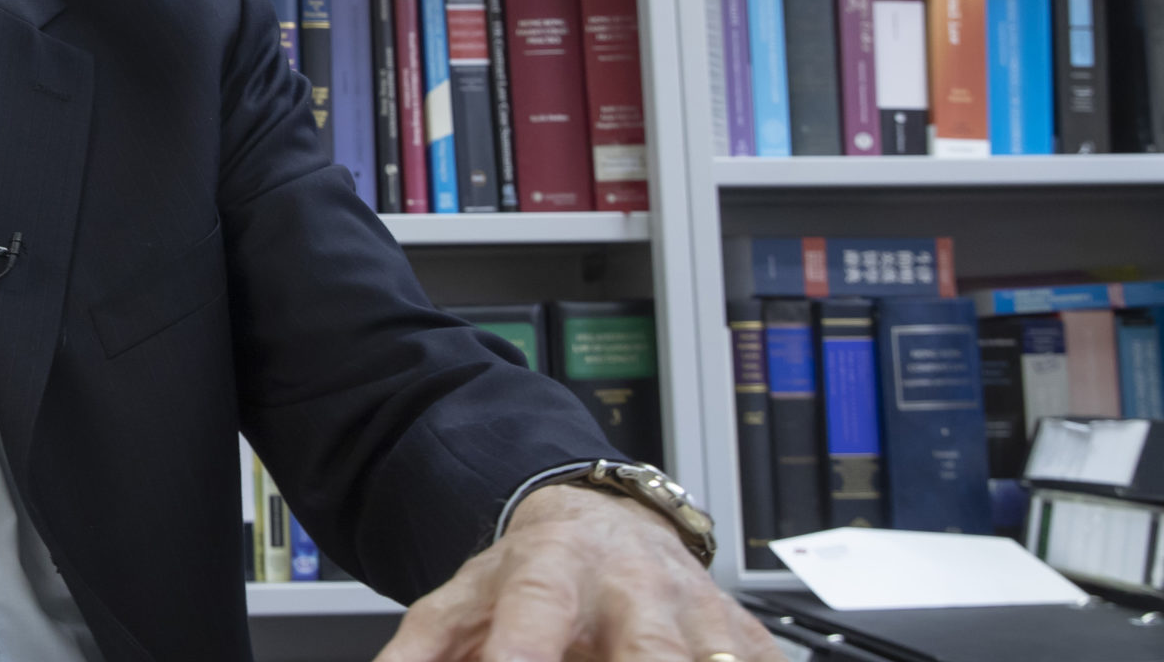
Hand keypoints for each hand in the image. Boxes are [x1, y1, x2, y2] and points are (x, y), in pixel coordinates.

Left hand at [374, 485, 784, 661]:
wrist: (608, 522)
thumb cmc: (531, 573)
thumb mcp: (463, 601)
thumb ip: (421, 650)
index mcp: (553, 571)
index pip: (538, 614)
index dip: (524, 655)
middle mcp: (633, 588)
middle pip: (650, 650)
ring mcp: (698, 613)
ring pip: (711, 661)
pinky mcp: (748, 637)